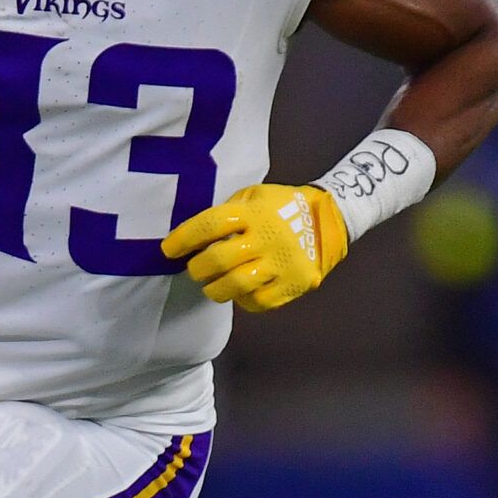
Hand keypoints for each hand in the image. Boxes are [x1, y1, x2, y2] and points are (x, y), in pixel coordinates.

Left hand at [162, 184, 350, 312]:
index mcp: (254, 212)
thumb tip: (194, 234)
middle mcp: (267, 238)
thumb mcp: (255, 195)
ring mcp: (281, 264)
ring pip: (235, 285)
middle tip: (195, 269)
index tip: (168, 249)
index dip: (183, 239)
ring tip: (213, 285)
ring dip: (215, 288)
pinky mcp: (293, 284)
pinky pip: (258, 301)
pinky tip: (241, 291)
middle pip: (218, 260)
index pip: (209, 225)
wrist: (329, 220)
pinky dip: (243, 299)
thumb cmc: (282, 206)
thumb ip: (228, 210)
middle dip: (198, 268)